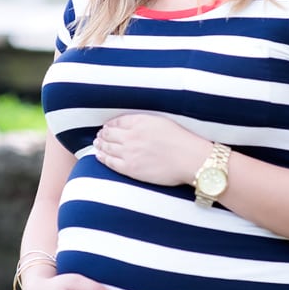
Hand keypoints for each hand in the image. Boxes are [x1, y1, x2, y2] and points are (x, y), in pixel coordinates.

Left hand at [94, 114, 209, 185]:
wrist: (191, 159)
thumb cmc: (183, 141)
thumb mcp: (162, 122)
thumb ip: (144, 122)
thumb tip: (132, 125)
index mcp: (140, 122)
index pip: (118, 121)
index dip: (110, 124)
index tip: (108, 126)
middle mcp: (132, 135)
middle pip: (109, 134)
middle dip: (103, 134)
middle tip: (99, 136)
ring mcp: (129, 152)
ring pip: (107, 147)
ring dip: (100, 144)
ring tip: (97, 144)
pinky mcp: (130, 168)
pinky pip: (110, 162)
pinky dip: (103, 158)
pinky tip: (99, 156)